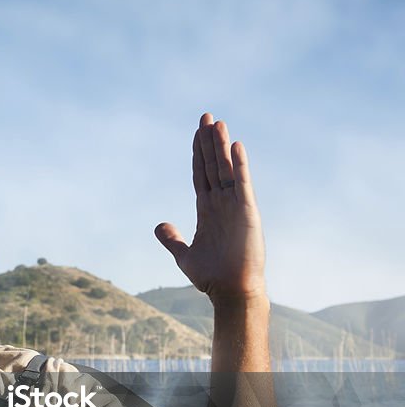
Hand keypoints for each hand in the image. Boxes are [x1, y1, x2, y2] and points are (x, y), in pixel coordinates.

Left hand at [155, 113, 265, 302]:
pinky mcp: (247, 212)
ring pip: (226, 169)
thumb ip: (172, 239)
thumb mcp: (184, 255)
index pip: (201, 174)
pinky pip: (242, 184)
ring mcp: (235, 206)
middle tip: (206, 116)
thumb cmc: (212, 276)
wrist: (231, 290)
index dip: (198, 154)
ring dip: (221, 146)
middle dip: (208, 142)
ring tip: (216, 122)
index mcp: (207, 210)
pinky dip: (240, 165)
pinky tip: (235, 145)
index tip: (196, 132)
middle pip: (213, 165)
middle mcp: (221, 203)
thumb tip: (160, 226)